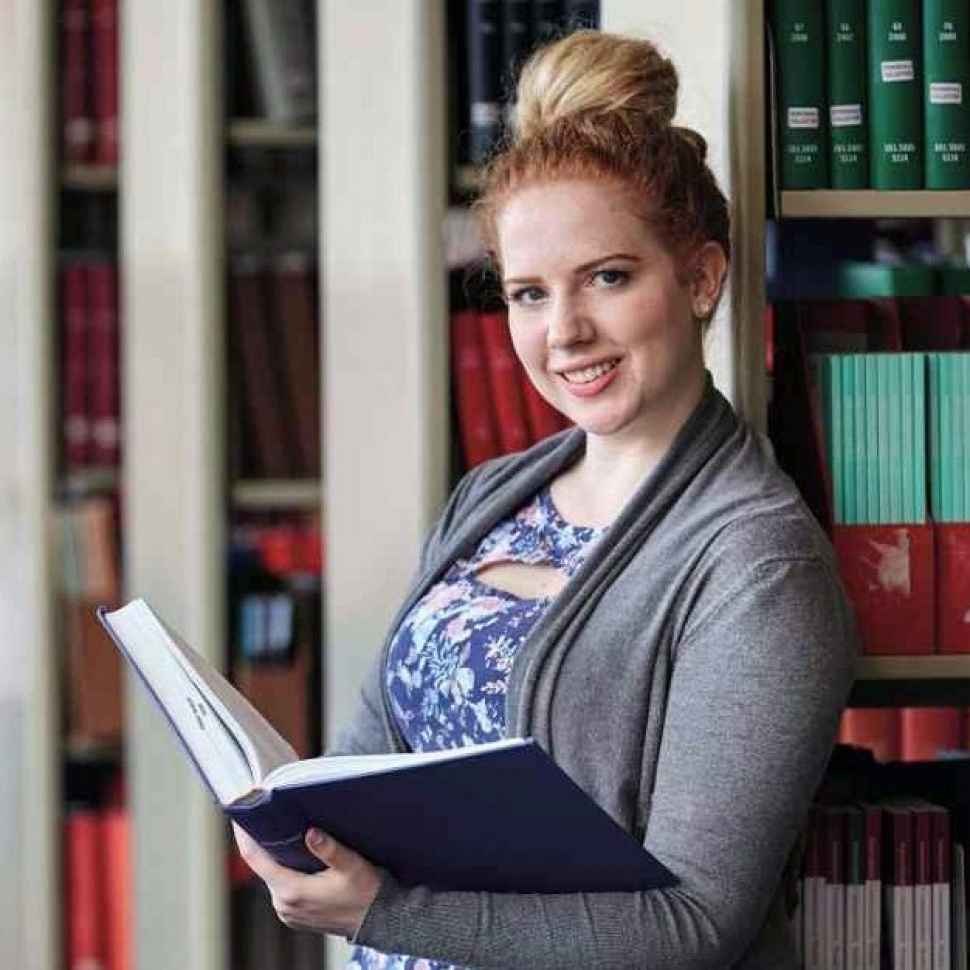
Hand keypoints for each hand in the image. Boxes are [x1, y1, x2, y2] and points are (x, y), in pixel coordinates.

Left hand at [232, 822, 381, 937]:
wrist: (377, 919)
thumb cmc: (366, 893)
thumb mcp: (352, 866)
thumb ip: (330, 849)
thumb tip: (311, 832)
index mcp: (292, 891)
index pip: (255, 859)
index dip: (244, 835)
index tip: (239, 815)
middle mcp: (284, 904)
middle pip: (261, 865)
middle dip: (261, 841)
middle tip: (264, 813)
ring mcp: (287, 911)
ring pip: (271, 876)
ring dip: (273, 855)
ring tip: (278, 830)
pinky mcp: (294, 913)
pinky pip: (280, 886)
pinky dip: (282, 870)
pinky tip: (293, 855)